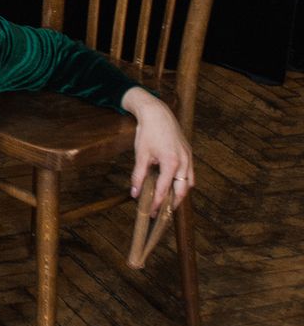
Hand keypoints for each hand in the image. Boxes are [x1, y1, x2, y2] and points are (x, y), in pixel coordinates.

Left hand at [123, 87, 193, 217]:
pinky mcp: (188, 153)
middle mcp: (184, 162)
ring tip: (168, 202)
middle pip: (182, 190)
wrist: (157, 112)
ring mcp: (188, 157)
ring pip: (189, 183)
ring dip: (180, 194)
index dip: (157, 203)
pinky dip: (183, 182)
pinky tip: (174, 185)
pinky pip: (189, 173)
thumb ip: (138, 176)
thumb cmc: (147, 132)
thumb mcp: (141, 155)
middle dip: (172, 203)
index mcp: (171, 163)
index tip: (151, 213)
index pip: (164, 189)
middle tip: (162, 212)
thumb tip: (135, 193)